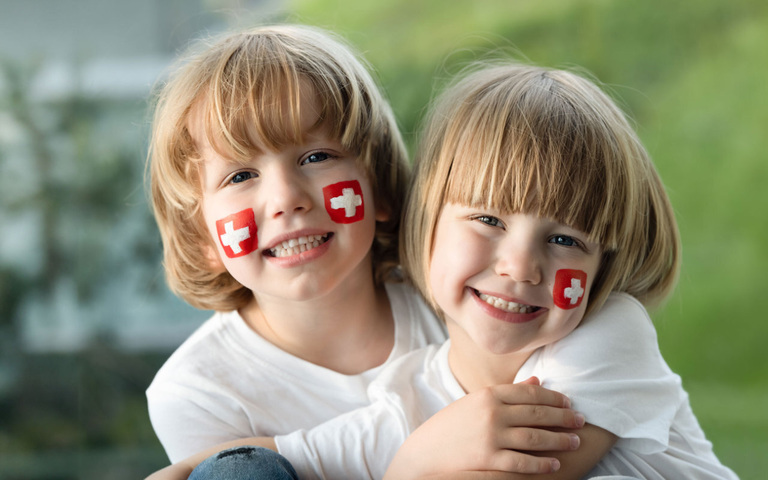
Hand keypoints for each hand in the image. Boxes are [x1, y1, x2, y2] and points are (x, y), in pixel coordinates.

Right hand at [384, 377, 583, 479]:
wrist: (422, 455)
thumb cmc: (449, 428)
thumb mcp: (474, 404)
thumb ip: (506, 394)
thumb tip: (536, 382)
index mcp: (488, 394)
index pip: (529, 393)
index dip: (553, 397)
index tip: (568, 402)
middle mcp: (492, 412)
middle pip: (537, 413)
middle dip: (563, 417)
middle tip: (580, 421)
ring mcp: (491, 436)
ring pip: (535, 437)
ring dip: (559, 440)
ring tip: (574, 442)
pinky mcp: (489, 460)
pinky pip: (523, 462)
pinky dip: (542, 463)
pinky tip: (554, 464)